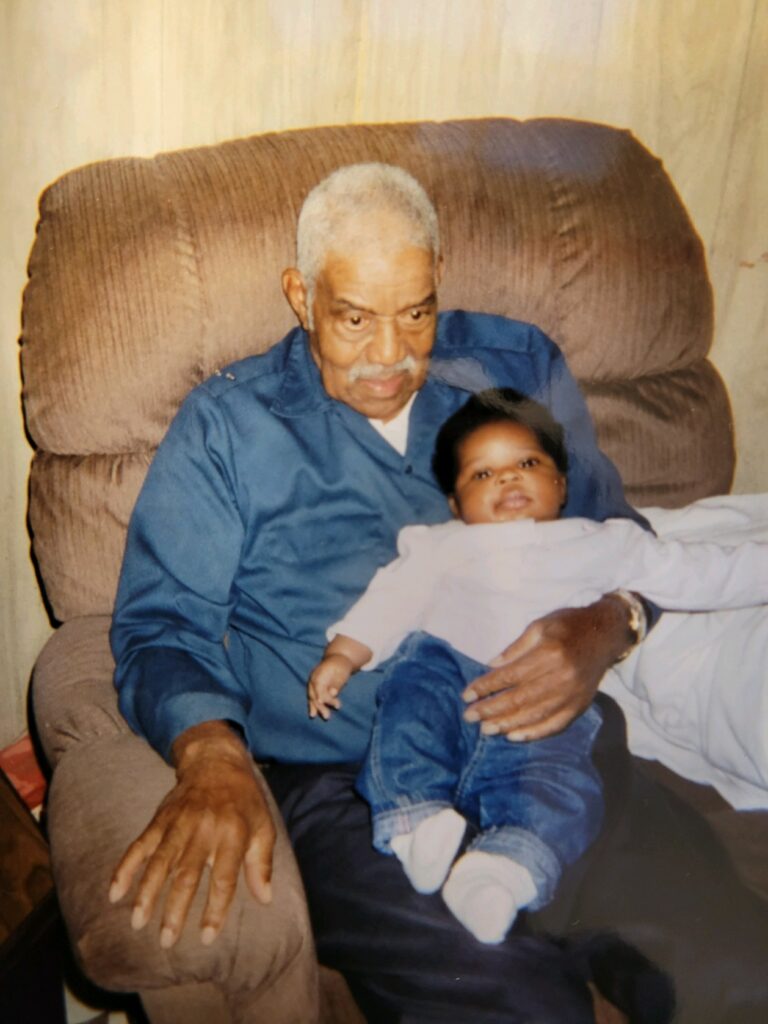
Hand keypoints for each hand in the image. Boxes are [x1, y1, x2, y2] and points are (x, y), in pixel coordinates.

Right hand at [108, 721, 274, 948]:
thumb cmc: (244, 800)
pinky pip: (139, 845)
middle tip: (167, 940)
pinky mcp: (159, 819)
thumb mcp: (263, 826)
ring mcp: (178, 824)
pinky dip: (125, 868)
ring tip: (137, 922)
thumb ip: (261, 863)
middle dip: (175, 910)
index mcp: (233, 833)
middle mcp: (203, 829)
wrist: (216, 761)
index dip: (215, 909)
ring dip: (147, 893)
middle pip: (187, 874)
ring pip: (159, 863)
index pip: (223, 878)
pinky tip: (114, 893)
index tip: (207, 937)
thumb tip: (265, 898)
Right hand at [308, 654, 352, 719]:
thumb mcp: (342, 671)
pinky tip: (313, 714)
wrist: (337, 660)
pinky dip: (314, 706)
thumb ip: (337, 683)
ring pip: (312, 697)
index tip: (320, 702)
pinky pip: (313, 698)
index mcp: (320, 672)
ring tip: (324, 717)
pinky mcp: (315, 689)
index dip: (319, 693)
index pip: (318, 684)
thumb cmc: (341, 666)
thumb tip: (333, 692)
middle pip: (314, 692)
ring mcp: (313, 684)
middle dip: (319, 705)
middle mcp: (314, 678)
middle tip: (327, 716)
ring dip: (317, 708)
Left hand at [462, 595, 631, 740]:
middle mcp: (562, 676)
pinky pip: (555, 725)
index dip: (486, 687)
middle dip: (491, 709)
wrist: (605, 634)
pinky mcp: (580, 706)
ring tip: (486, 729)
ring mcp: (573, 694)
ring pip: (535, 715)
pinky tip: (514, 736)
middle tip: (469, 716)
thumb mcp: (539, 626)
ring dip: (507, 724)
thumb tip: (491, 667)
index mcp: (549, 653)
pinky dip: (534, 733)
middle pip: (520, 698)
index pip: (510, 676)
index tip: (467, 695)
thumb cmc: (568, 626)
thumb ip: (515, 649)